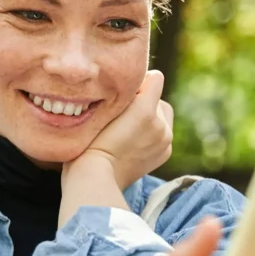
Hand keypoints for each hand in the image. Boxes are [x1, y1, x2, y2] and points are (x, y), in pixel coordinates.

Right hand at [66, 70, 172, 188]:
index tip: (122, 92)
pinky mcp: (165, 152)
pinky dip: (152, 131)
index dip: (137, 83)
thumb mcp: (100, 108)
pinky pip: (163, 131)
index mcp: (144, 110)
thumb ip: (124, 90)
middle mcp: (160, 123)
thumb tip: (137, 81)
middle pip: (158, 98)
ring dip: (149, 115)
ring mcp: (165, 139)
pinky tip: (133, 139)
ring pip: (162, 114)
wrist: (96, 177)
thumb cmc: (89, 141)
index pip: (155, 78)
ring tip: (127, 126)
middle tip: (122, 112)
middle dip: (145, 101)